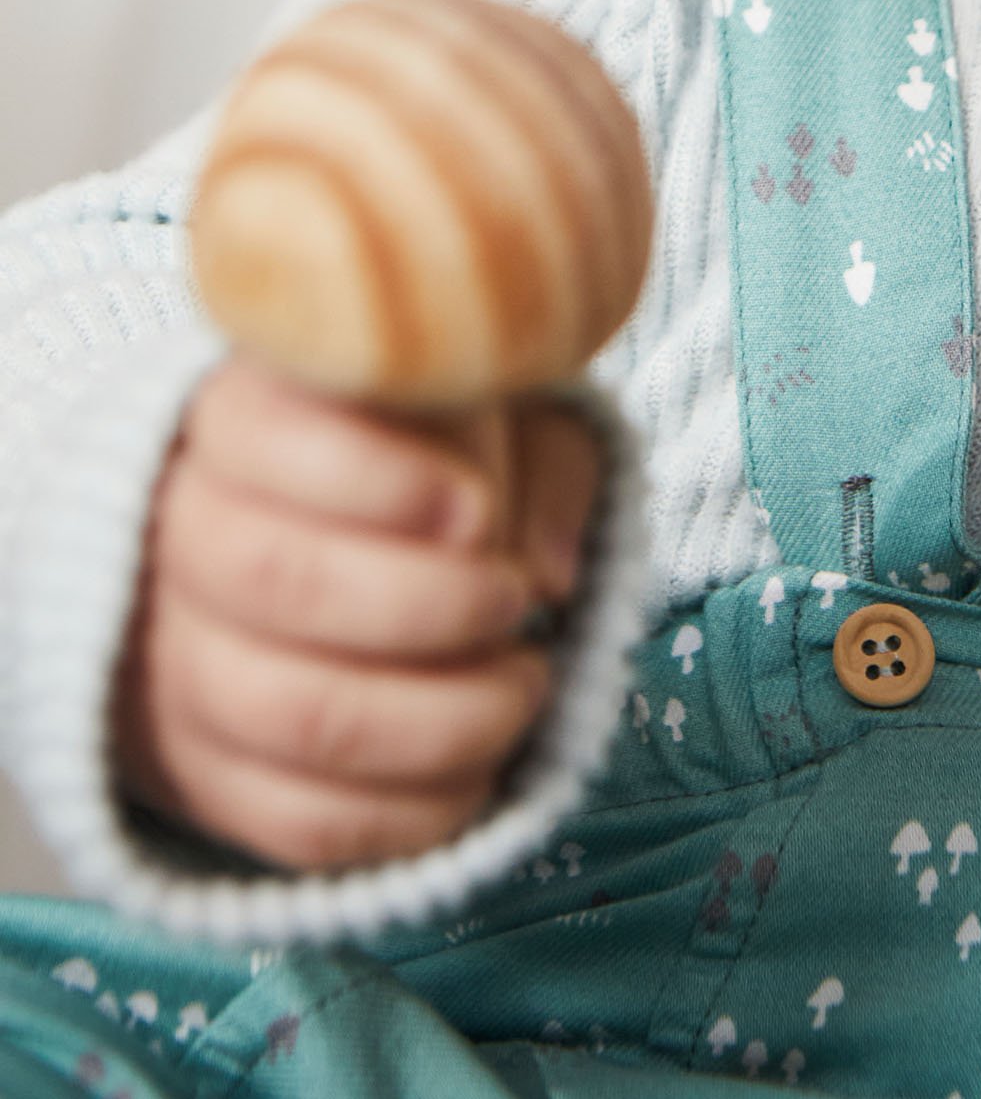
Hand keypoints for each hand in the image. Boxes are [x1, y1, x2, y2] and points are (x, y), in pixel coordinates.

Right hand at [111, 355, 601, 871]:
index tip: (475, 511)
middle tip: (513, 603)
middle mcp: (182, 530)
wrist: (333, 546)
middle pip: (275, 579)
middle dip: (428, 606)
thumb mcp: (505, 425)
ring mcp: (175, 660)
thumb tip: (548, 573)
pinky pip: (299, 822)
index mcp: (245, 414)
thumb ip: (537, 465)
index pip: (270, 434)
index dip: (379, 479)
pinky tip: (483, 766)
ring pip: (291, 715)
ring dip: (441, 721)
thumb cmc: (438, 467)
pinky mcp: (203, 770)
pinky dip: (413, 813)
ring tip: (522, 686)